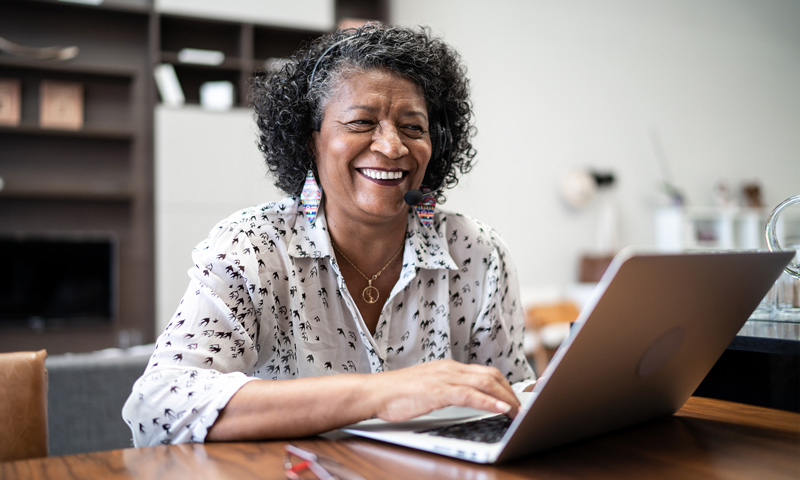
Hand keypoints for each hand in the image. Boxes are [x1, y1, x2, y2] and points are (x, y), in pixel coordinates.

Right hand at [367, 359, 520, 421]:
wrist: (375, 393)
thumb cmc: (396, 394)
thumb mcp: (427, 387)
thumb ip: (445, 389)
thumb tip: (463, 398)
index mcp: (448, 367)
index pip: (484, 372)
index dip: (504, 385)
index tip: (514, 398)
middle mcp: (450, 368)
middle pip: (491, 375)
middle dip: (510, 392)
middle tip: (521, 408)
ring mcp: (445, 378)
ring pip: (485, 383)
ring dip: (506, 398)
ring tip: (517, 412)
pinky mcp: (439, 391)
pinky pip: (471, 395)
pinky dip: (489, 401)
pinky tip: (501, 409)